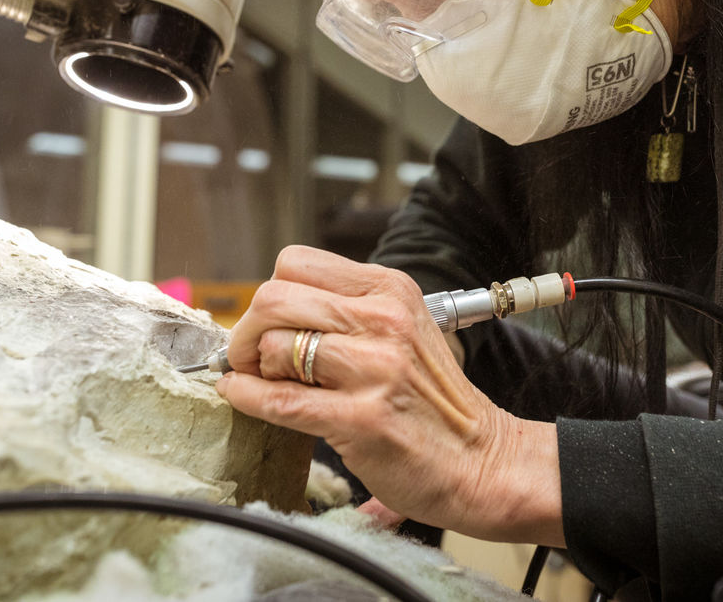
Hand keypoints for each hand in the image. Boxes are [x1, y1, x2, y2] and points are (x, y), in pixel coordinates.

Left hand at [217, 245, 564, 545]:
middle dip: (247, 329)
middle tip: (248, 356)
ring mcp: (373, 368)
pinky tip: (242, 398)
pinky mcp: (360, 417)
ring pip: (273, 345)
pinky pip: (278, 399)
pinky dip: (246, 398)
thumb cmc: (430, 399)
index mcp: (389, 289)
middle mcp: (383, 319)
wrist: (480, 459)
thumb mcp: (400, 329)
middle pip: (274, 298)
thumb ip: (345, 312)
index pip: (295, 262)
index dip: (270, 295)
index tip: (267, 324)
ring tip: (267, 382)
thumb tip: (265, 316)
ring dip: (253, 367)